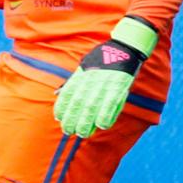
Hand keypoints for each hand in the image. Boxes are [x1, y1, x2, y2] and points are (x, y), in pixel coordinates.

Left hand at [53, 17, 157, 136]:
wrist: (123, 48)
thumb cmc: (102, 59)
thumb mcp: (84, 66)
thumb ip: (74, 81)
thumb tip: (58, 93)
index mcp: (81, 74)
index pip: (67, 93)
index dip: (61, 108)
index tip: (59, 118)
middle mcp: (90, 80)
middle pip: (77, 103)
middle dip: (71, 119)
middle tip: (69, 131)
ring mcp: (104, 84)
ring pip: (91, 107)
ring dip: (85, 122)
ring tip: (82, 133)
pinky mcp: (118, 87)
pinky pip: (110, 105)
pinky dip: (105, 117)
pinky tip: (101, 126)